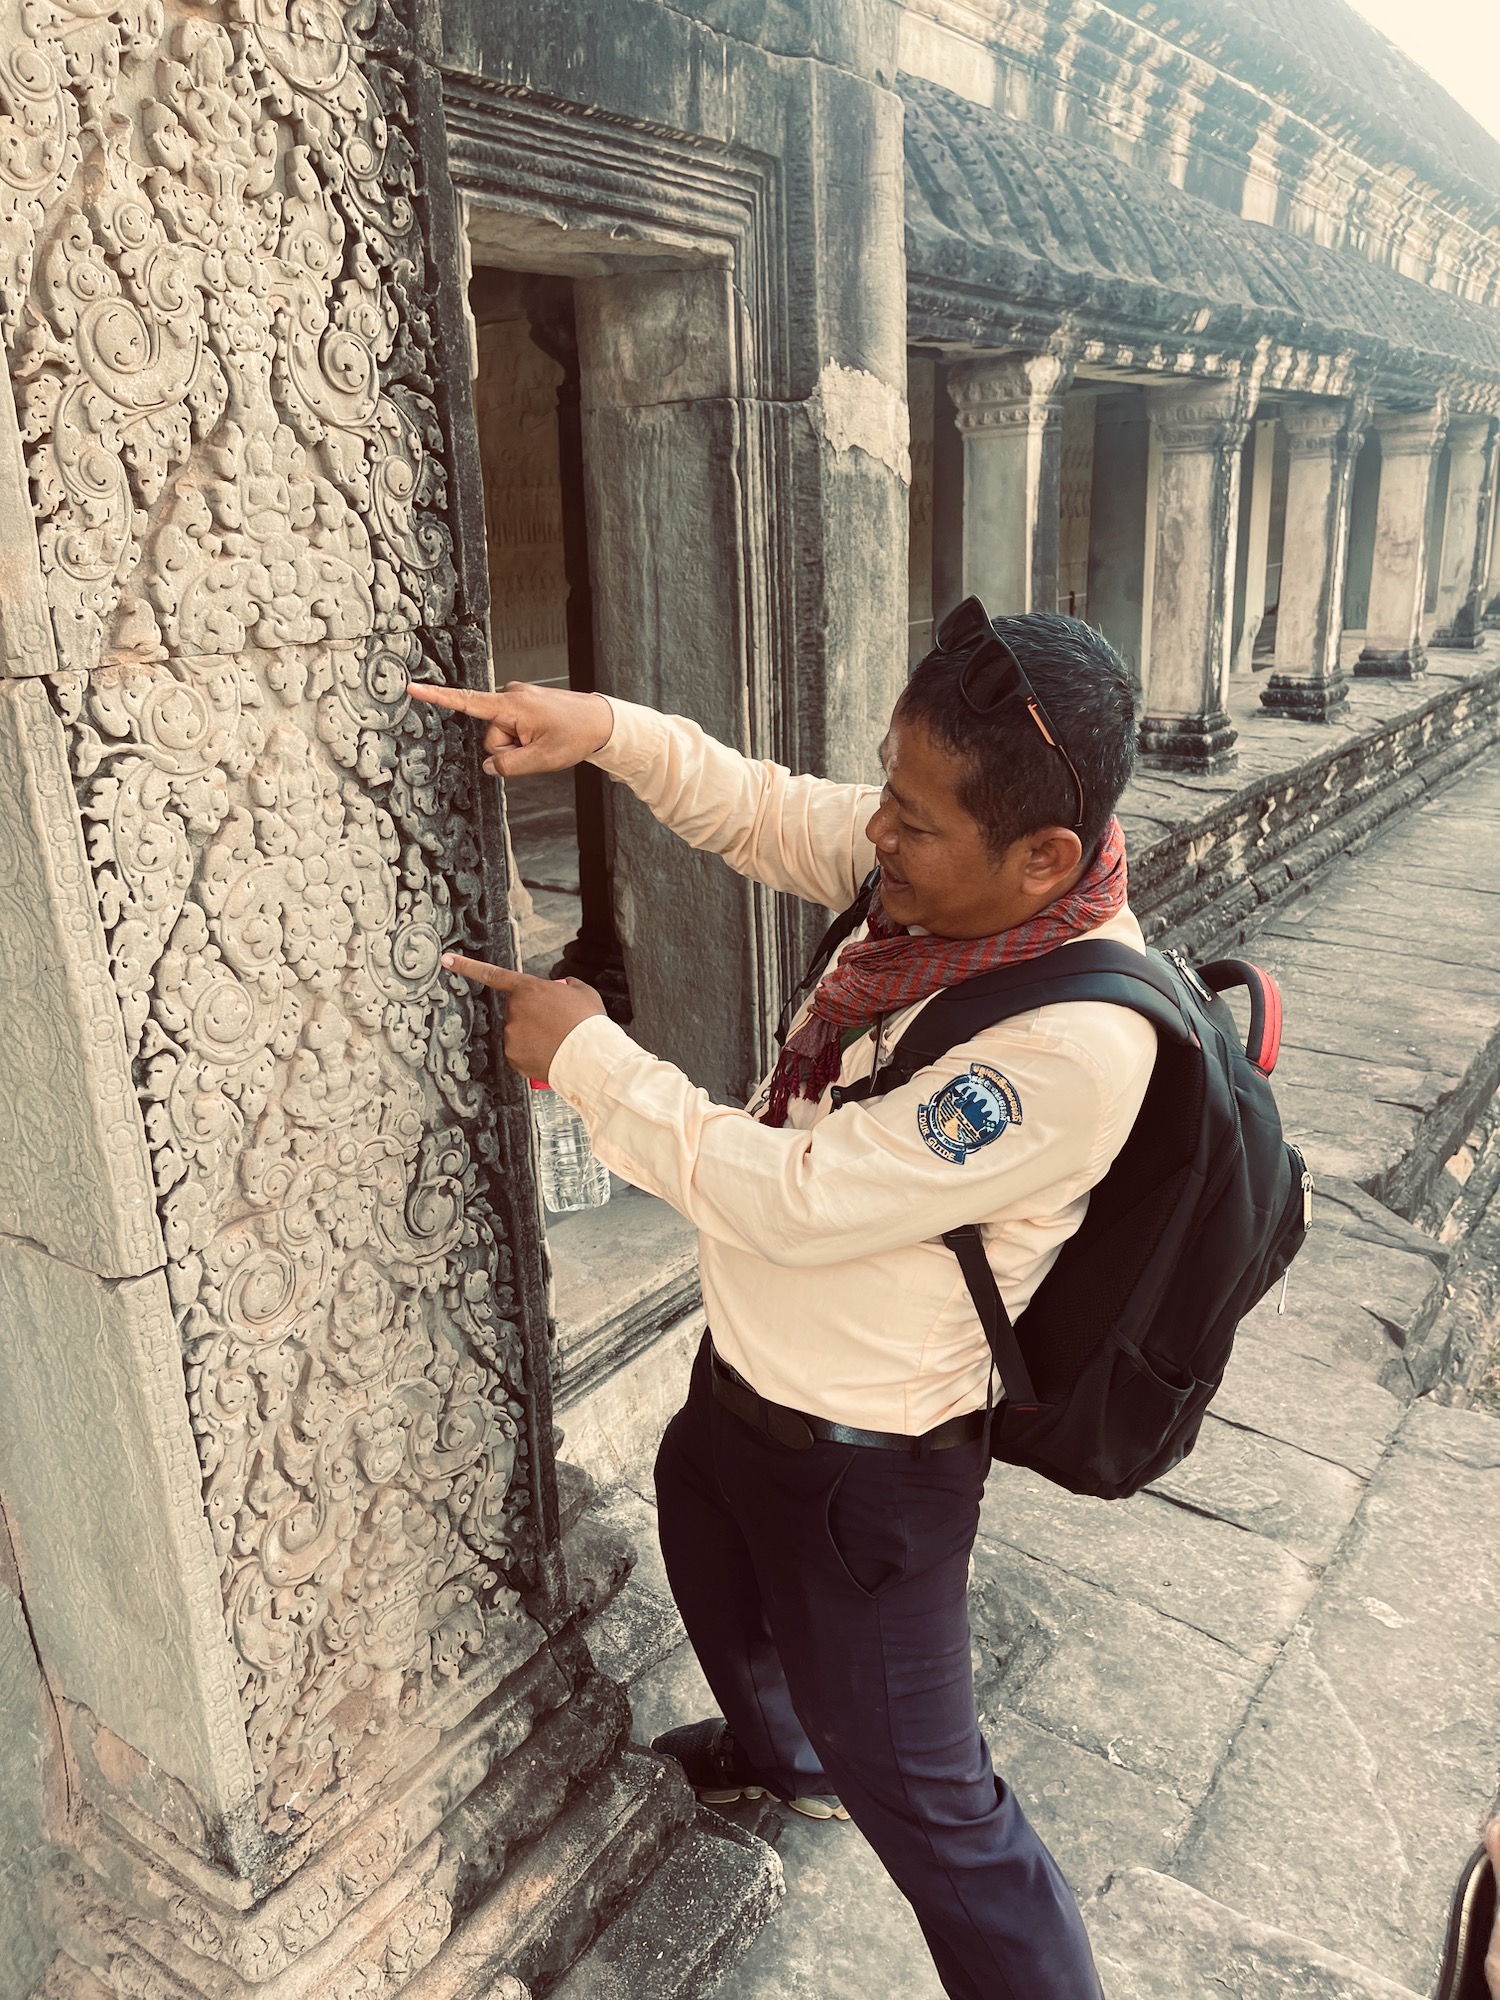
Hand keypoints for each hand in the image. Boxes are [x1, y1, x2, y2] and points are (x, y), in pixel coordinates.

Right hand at [407, 679, 613, 776]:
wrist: (600, 721)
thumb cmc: (575, 735)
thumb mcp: (541, 760)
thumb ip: (507, 766)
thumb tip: (488, 766)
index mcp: (510, 705)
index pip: (466, 701)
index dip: (437, 697)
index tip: (412, 687)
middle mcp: (510, 696)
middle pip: (491, 736)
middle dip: (508, 749)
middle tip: (538, 747)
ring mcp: (517, 700)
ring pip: (502, 735)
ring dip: (519, 745)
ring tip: (544, 740)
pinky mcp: (523, 705)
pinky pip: (513, 729)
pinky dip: (524, 738)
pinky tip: (543, 736)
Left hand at [443, 953, 605, 1079]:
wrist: (589, 1057)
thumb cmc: (588, 1024)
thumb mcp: (583, 992)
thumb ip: (567, 985)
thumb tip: (563, 988)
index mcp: (529, 988)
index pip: (493, 974)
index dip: (467, 966)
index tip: (447, 960)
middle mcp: (514, 1009)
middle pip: (515, 1009)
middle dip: (530, 1014)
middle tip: (554, 1024)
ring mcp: (511, 1033)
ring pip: (518, 1032)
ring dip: (531, 1035)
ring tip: (556, 1041)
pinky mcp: (512, 1055)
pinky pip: (518, 1052)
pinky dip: (530, 1054)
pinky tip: (548, 1054)